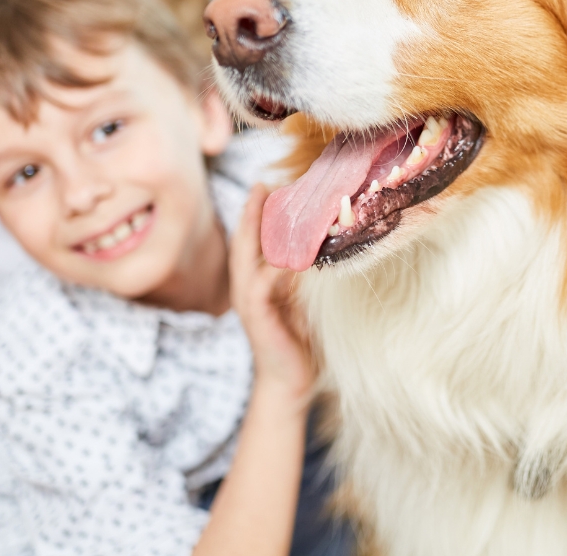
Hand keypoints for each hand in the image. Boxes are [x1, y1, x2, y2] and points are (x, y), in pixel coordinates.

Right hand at [230, 185, 314, 408]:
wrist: (290, 381)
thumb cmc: (300, 336)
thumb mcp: (302, 296)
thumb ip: (303, 271)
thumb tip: (324, 240)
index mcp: (255, 280)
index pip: (251, 239)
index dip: (256, 212)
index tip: (267, 184)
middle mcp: (246, 287)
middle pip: (242, 241)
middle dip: (250, 212)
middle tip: (261, 185)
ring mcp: (248, 302)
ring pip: (246, 258)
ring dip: (258, 231)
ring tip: (269, 206)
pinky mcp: (257, 317)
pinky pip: (262, 284)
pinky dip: (274, 266)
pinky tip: (289, 253)